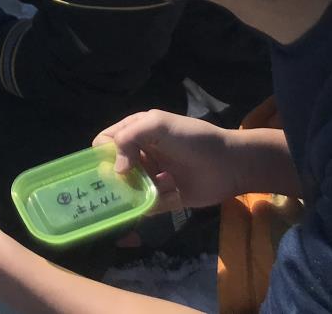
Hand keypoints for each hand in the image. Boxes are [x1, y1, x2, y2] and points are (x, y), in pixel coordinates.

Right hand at [94, 110, 240, 215]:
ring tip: (145, 191)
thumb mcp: (157, 125)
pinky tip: (160, 198)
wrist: (229, 164)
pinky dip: (146, 206)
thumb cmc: (192, 139)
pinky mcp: (163, 198)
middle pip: (113, 168)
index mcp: (136, 131)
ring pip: (127, 189)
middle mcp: (141, 154)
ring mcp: (151, 177)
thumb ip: (128, 138)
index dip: (101, 153)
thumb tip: (116, 170)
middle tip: (119, 185)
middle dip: (113, 178)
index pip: (105, 141)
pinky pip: (144, 206)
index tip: (108, 165)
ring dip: (131, 192)